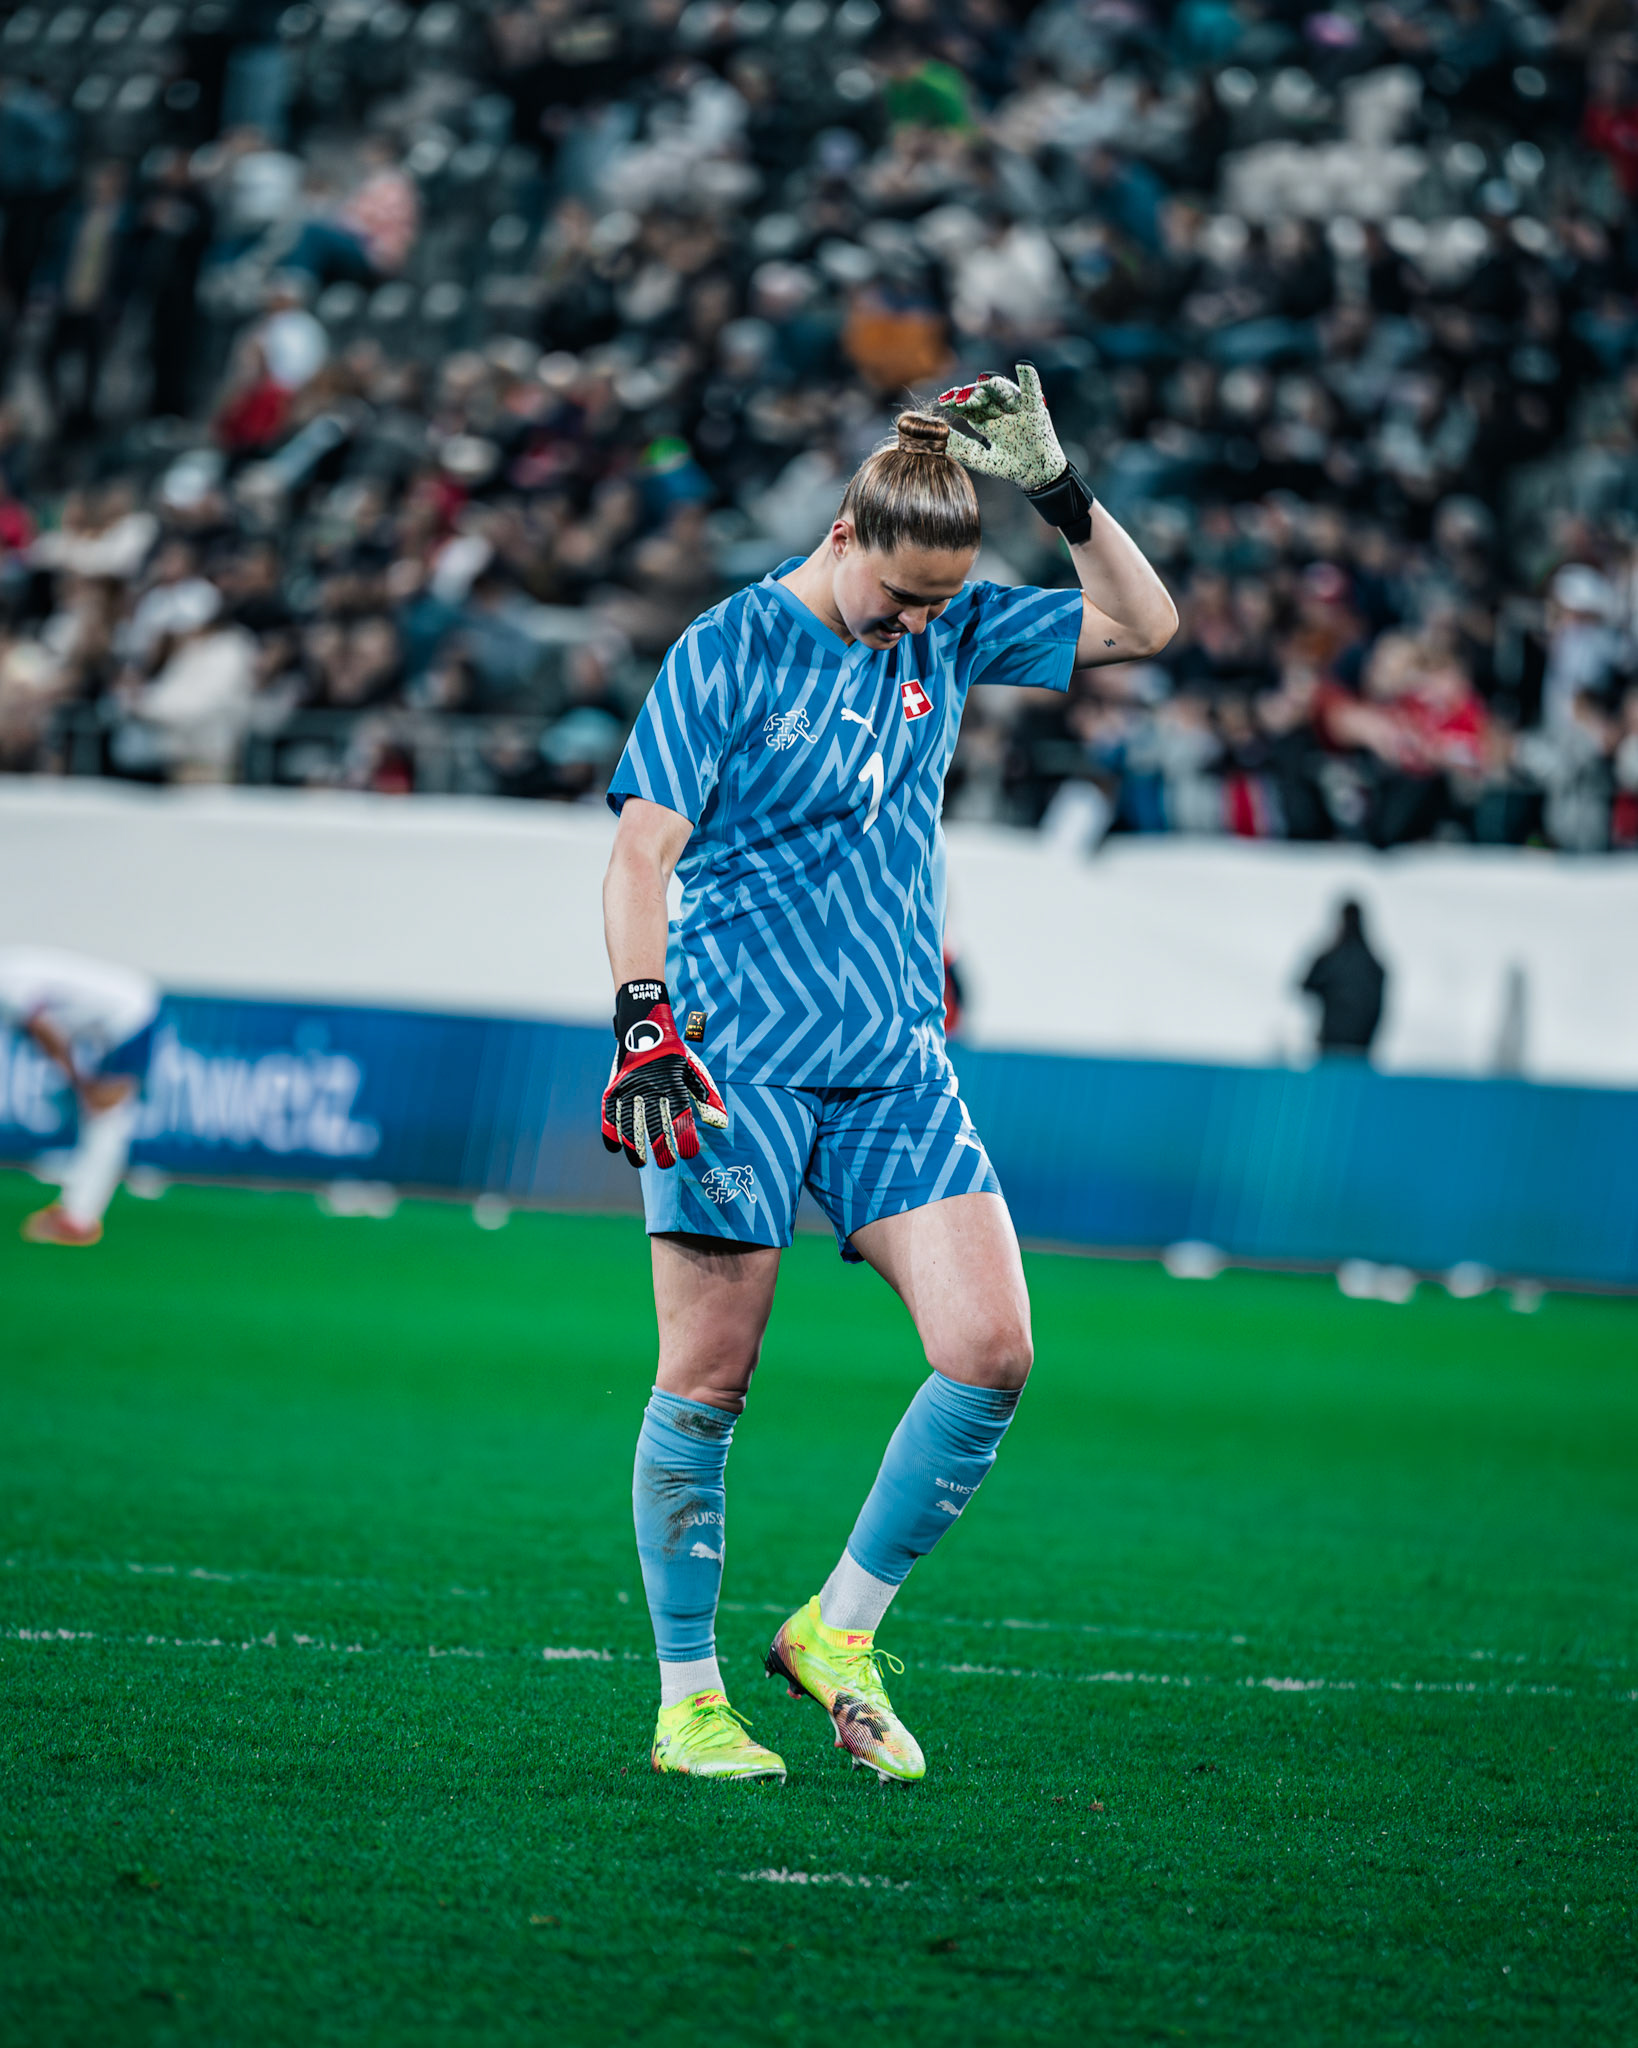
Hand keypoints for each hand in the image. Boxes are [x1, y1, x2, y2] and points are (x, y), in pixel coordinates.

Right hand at [600, 979, 727, 1169]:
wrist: (645, 1027)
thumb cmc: (674, 1056)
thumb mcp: (693, 1071)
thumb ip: (707, 1097)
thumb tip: (721, 1125)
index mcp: (672, 1082)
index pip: (680, 1115)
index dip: (685, 1137)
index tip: (689, 1154)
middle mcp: (649, 1086)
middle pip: (654, 1124)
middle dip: (661, 1148)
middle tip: (667, 1164)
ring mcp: (628, 1087)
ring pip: (629, 1123)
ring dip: (634, 1147)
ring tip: (640, 1164)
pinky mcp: (613, 1087)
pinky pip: (609, 1113)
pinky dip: (610, 1132)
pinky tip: (615, 1148)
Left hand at [937, 363, 1093, 542]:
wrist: (1035, 476)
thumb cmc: (1008, 467)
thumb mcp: (980, 458)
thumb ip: (960, 447)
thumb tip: (938, 437)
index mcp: (985, 419)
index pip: (968, 406)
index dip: (956, 402)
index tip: (943, 401)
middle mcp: (999, 409)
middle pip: (983, 396)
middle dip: (970, 395)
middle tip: (958, 397)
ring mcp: (1017, 407)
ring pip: (1003, 391)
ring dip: (992, 386)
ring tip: (982, 384)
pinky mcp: (1035, 408)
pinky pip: (1032, 390)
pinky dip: (1029, 378)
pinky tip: (1023, 367)